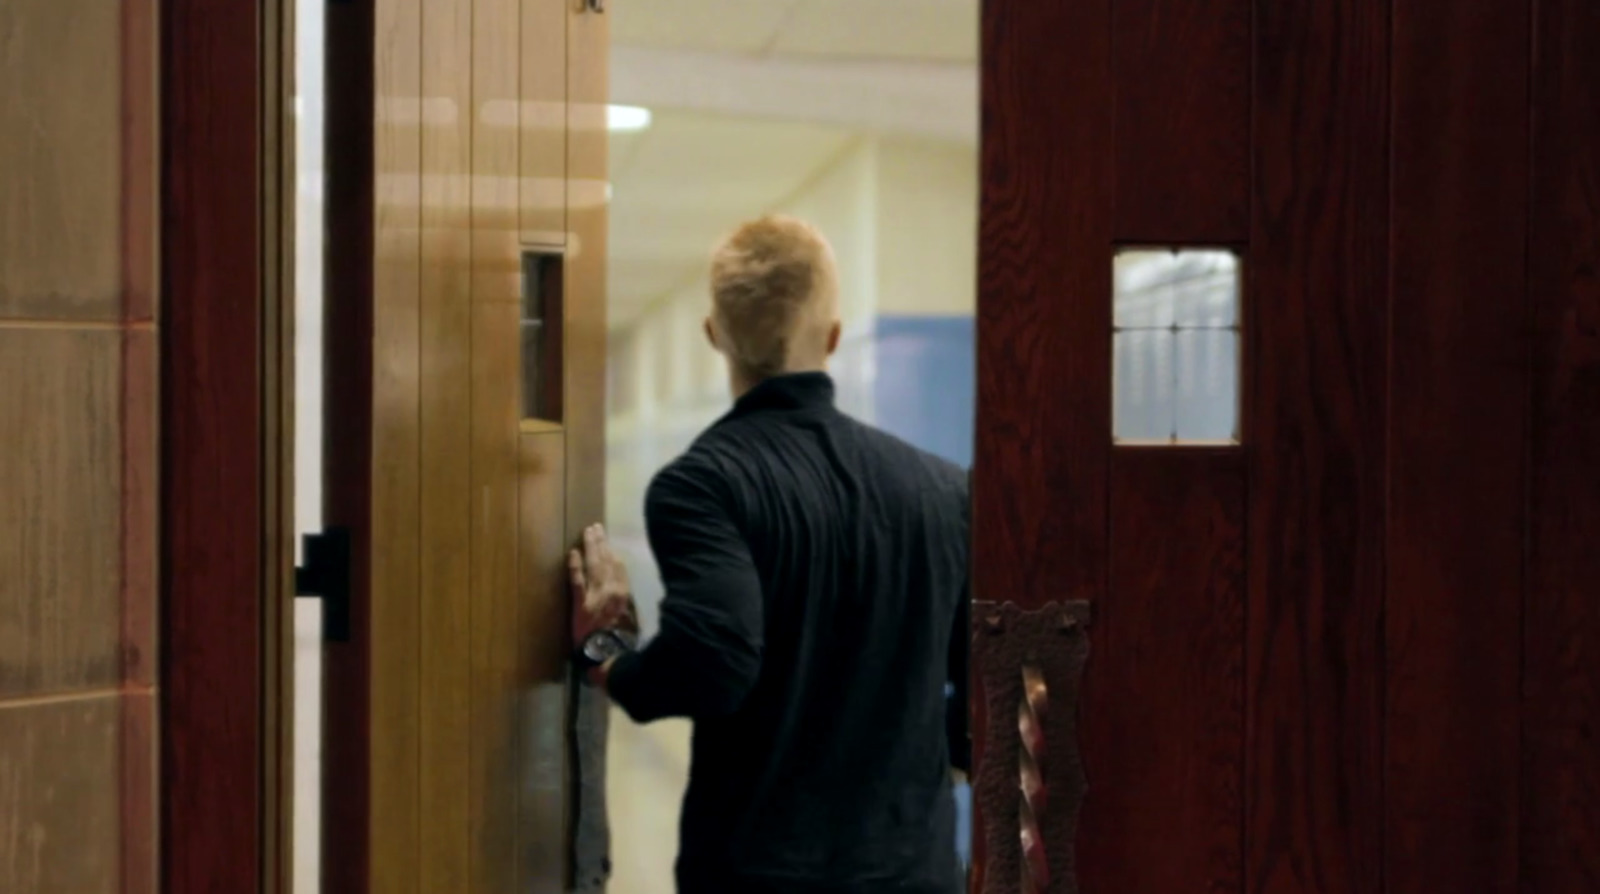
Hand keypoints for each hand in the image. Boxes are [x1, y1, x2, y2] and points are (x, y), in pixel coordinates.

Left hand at [568, 523, 636, 647]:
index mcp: (624, 594)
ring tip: (587, 533)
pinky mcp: (580, 603)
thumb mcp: (631, 622)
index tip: (609, 543)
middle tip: (596, 527)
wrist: (606, 654)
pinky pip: (577, 580)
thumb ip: (626, 606)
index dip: (613, 553)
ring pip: (594, 565)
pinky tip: (573, 553)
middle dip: (601, 543)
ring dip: (590, 547)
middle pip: (606, 561)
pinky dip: (575, 565)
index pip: (619, 568)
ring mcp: (595, 595)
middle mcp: (611, 590)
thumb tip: (623, 597)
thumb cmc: (620, 641)